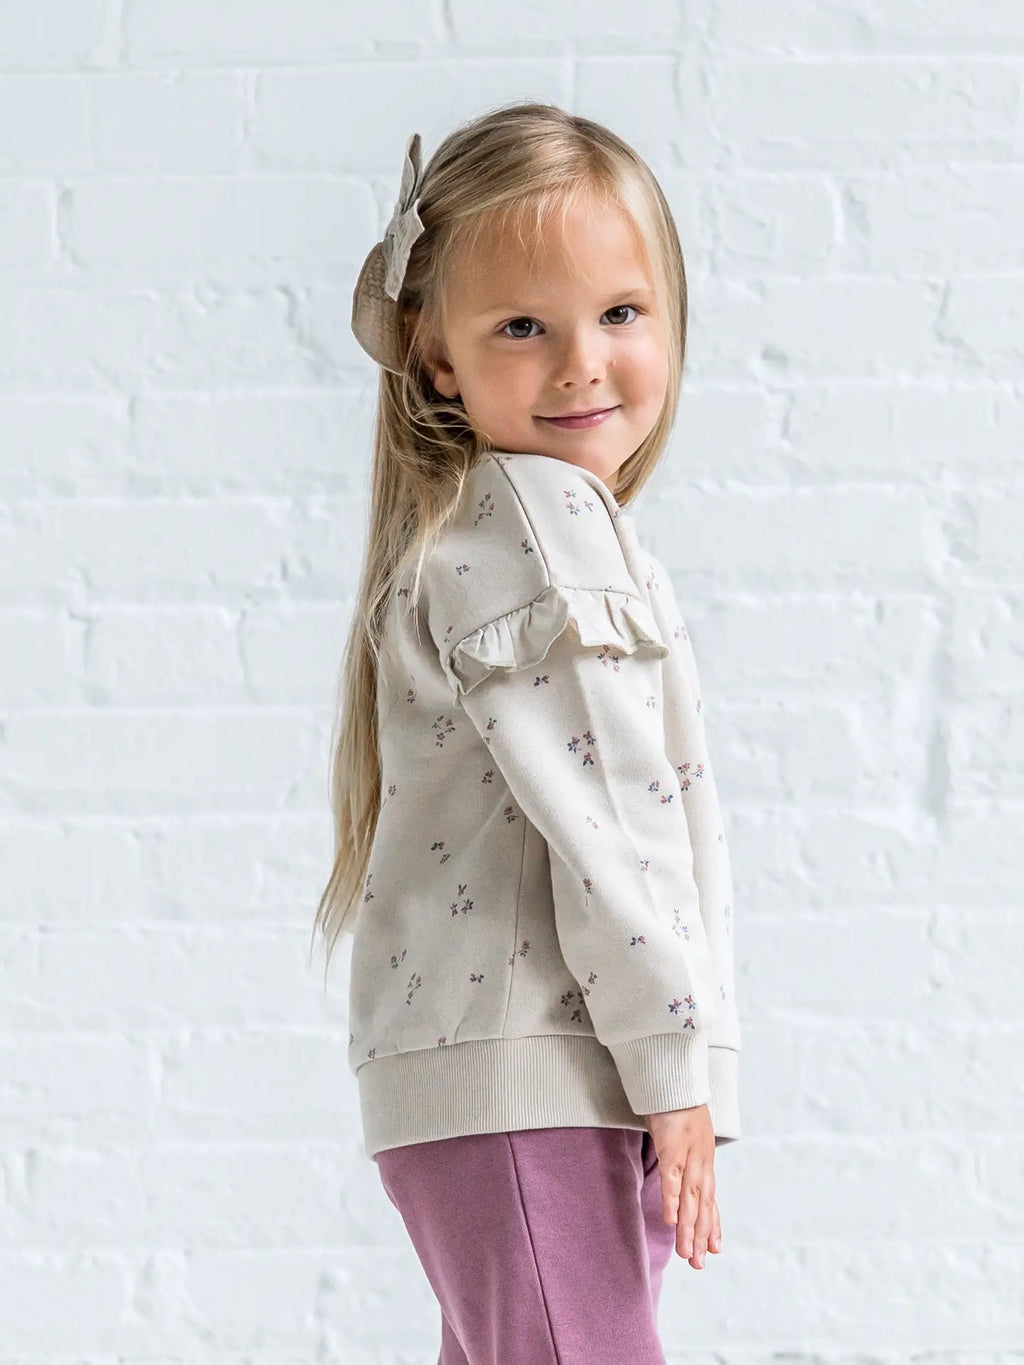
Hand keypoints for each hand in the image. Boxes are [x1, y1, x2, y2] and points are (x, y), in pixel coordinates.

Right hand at [644, 1103, 720, 1268]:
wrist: (676, 1080)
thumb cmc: (677, 1107)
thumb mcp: (685, 1135)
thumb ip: (683, 1157)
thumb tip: (678, 1173)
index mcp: (704, 1160)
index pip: (709, 1198)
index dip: (712, 1224)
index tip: (714, 1249)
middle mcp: (701, 1162)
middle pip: (702, 1205)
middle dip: (701, 1236)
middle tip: (699, 1264)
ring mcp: (688, 1155)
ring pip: (690, 1198)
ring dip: (689, 1227)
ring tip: (687, 1254)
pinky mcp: (672, 1147)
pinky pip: (672, 1178)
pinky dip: (672, 1199)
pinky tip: (671, 1220)